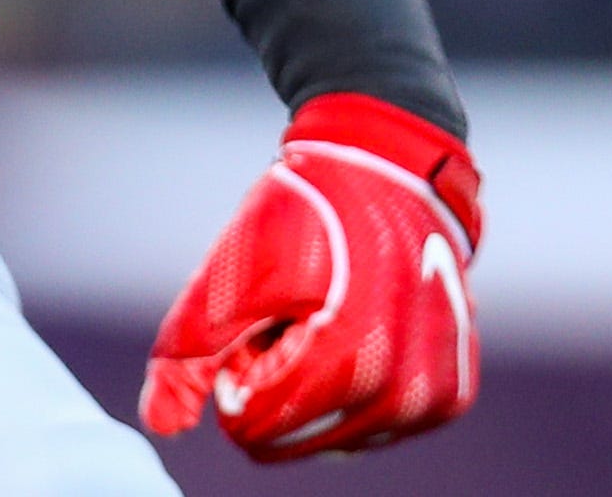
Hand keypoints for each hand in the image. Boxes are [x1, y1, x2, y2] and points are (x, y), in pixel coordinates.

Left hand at [140, 93, 480, 462]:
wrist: (392, 172)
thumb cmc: (309, 214)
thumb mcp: (234, 272)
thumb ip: (190, 352)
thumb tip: (161, 424)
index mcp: (354, 361)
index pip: (255, 427)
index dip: (235, 375)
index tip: (256, 322)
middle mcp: (405, 393)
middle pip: (292, 438)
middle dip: (274, 383)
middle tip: (289, 316)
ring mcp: (434, 399)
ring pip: (332, 439)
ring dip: (312, 389)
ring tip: (325, 315)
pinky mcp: (450, 396)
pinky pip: (372, 426)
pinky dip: (351, 390)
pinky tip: (357, 327)